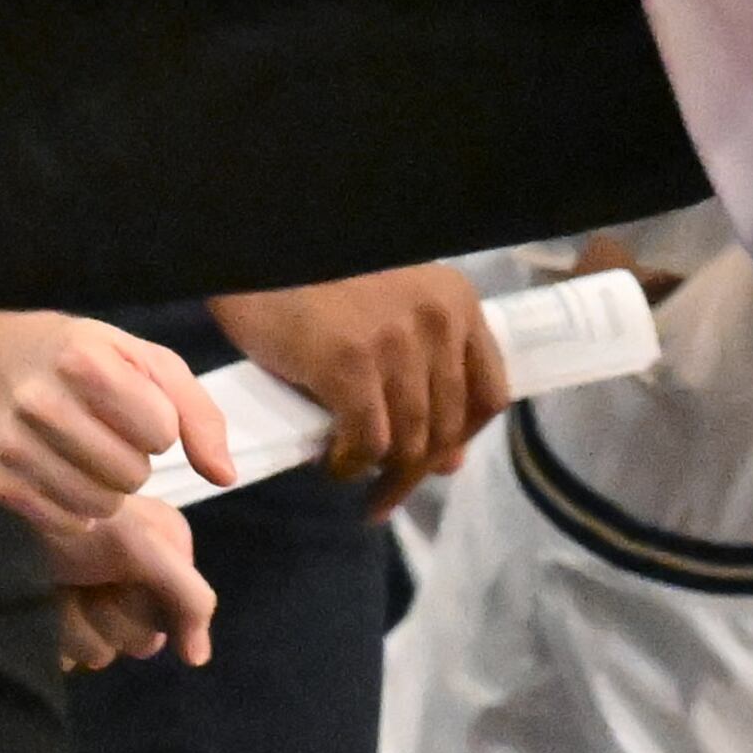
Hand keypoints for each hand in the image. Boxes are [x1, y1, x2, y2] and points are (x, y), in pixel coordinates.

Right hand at [0, 302, 233, 533]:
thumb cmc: (73, 350)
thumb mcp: (140, 356)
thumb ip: (196, 411)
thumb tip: (227, 476)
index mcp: (84, 362)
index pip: (162, 432)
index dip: (158, 424)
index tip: (136, 408)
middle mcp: (42, 404)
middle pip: (132, 475)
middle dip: (134, 459)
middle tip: (110, 435)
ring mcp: (12, 446)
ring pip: (101, 506)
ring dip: (108, 488)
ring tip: (89, 454)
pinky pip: (65, 523)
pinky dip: (76, 508)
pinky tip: (64, 474)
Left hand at [45, 497, 214, 671]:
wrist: (6, 521)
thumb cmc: (74, 523)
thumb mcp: (142, 547)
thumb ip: (188, 596)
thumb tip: (199, 660)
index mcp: (167, 555)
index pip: (177, 616)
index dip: (144, 602)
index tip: (121, 570)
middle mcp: (136, 583)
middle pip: (141, 642)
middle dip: (107, 615)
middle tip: (85, 579)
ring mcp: (96, 607)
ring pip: (101, 655)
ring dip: (73, 625)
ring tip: (57, 587)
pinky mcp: (63, 629)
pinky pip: (70, 662)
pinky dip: (52, 637)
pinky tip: (42, 604)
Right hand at [207, 266, 510, 519]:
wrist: (261, 257)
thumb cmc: (323, 285)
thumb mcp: (390, 321)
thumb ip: (427, 379)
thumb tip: (451, 463)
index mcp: (457, 301)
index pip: (491, 394)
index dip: (463, 439)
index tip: (435, 462)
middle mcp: (439, 319)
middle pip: (449, 427)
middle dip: (418, 472)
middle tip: (385, 495)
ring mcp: (397, 340)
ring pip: (411, 444)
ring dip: (383, 478)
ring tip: (355, 479)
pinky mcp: (351, 363)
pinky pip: (369, 442)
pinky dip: (351, 465)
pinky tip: (332, 463)